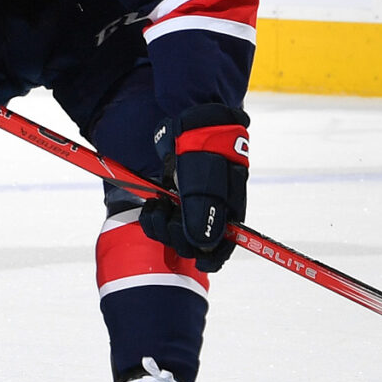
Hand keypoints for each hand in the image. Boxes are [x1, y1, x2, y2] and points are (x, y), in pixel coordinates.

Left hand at [139, 104, 248, 272]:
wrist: (190, 119)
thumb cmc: (205, 148)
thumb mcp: (205, 179)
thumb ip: (203, 212)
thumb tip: (201, 246)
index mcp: (228, 210)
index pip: (224, 246)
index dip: (213, 258)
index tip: (202, 262)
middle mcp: (208, 212)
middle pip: (193, 245)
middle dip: (179, 237)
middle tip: (173, 217)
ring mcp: (187, 207)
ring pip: (172, 235)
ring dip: (163, 226)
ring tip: (162, 205)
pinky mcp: (169, 201)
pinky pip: (157, 222)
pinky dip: (152, 218)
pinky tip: (155, 204)